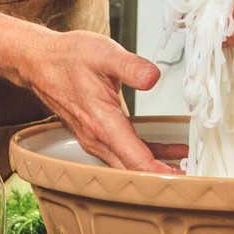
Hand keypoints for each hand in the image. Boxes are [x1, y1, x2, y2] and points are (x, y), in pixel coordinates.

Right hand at [21, 28, 181, 172]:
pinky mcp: (98, 137)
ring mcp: (96, 141)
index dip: (159, 173)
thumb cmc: (68, 58)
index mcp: (102, 124)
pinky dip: (147, 156)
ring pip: (129, 164)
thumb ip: (131, 67)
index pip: (135, 160)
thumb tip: (153, 78)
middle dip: (163, 177)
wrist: (40, 63)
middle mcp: (98, 139)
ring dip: (157, 168)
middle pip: (134, 169)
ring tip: (186, 169)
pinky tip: (167, 153)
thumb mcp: (103, 53)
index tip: (181, 179)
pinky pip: (125, 154)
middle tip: (193, 178)